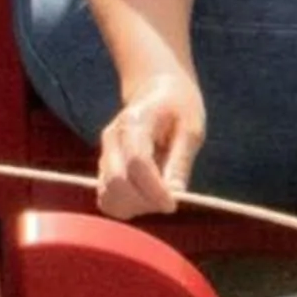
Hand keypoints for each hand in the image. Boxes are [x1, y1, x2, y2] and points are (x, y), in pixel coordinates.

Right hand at [98, 68, 204, 219]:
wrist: (155, 89)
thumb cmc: (179, 106)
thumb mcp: (192, 127)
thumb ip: (181, 160)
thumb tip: (176, 193)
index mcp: (135, 123)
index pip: (137, 164)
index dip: (154, 190)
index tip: (173, 204)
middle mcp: (112, 139)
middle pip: (116, 183)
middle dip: (145, 202)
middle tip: (169, 202)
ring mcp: (104, 154)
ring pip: (107, 195)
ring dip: (134, 207)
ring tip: (159, 199)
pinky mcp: (104, 168)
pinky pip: (106, 197)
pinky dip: (125, 206)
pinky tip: (146, 198)